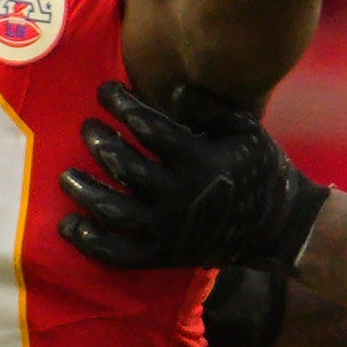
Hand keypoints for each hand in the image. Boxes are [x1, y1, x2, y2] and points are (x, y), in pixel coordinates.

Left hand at [58, 81, 329, 272]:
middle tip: (86, 128)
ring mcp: (169, 229)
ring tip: (66, 175)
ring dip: (85, 190)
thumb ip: (210, 108)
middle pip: (124, 165)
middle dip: (99, 141)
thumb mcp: (246, 130)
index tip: (105, 91)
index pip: (148, 126)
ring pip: (114, 209)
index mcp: (199, 160)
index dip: (121, 104)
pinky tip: (71, 224)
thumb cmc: (261, 170)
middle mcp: (180, 195)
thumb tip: (172, 91)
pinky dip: (91, 241)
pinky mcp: (164, 255)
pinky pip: (120, 254)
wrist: (279, 228)